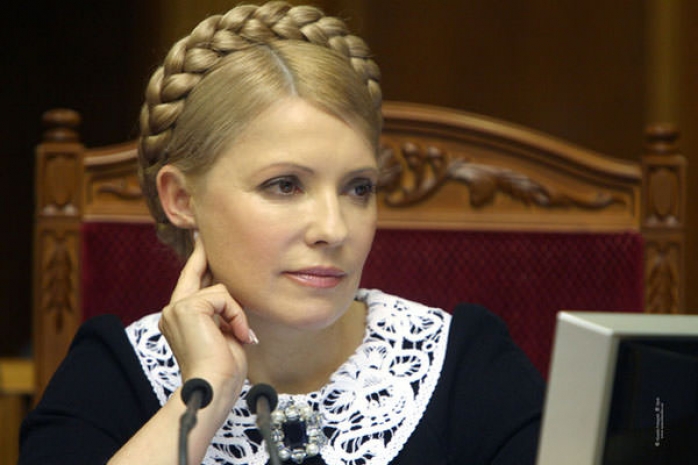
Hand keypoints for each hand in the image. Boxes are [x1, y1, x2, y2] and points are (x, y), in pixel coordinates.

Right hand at [159, 233, 254, 397]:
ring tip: (238, 335)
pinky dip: (237, 315)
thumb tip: (229, 289)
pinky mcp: (187, 306)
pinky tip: (236, 334)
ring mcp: (176, 307)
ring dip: (237, 313)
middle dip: (203, 252)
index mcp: (179, 317)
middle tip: (202, 231)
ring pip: (220, 289)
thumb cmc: (222, 368)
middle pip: (194, 271)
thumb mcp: (223, 332)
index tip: (199, 240)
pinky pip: (224, 297)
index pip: (190, 282)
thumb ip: (221, 310)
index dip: (197, 260)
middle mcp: (172, 310)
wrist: (214, 385)